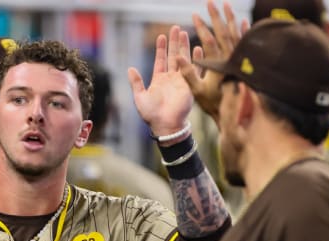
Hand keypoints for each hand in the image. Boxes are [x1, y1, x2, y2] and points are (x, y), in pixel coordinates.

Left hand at [128, 25, 192, 142]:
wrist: (165, 125)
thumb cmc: (151, 114)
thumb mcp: (140, 97)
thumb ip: (136, 82)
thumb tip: (130, 68)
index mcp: (159, 80)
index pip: (160, 60)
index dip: (161, 48)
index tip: (162, 36)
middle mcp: (171, 78)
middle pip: (172, 56)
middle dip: (174, 42)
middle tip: (176, 28)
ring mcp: (181, 81)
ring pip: (183, 59)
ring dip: (184, 47)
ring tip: (185, 33)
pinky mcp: (190, 86)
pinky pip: (194, 70)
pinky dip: (196, 60)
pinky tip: (198, 49)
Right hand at [177, 0, 248, 120]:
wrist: (235, 111)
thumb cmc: (213, 102)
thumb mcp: (197, 91)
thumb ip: (188, 74)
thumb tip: (178, 56)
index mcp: (218, 64)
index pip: (209, 40)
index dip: (201, 27)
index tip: (194, 15)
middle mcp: (230, 58)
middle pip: (223, 32)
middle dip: (216, 16)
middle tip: (210, 2)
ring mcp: (239, 59)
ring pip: (236, 34)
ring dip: (230, 18)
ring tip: (226, 5)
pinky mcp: (244, 62)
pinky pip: (245, 42)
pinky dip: (244, 30)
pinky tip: (244, 21)